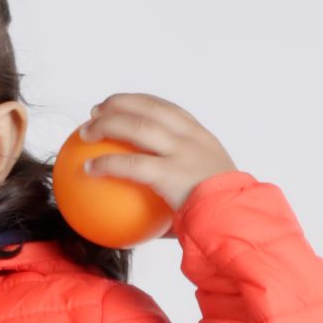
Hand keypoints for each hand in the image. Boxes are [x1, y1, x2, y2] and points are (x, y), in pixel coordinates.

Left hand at [75, 93, 236, 213]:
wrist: (237, 220)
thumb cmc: (222, 216)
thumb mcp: (208, 192)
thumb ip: (184, 189)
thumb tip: (154, 208)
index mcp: (201, 137)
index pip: (168, 108)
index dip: (140, 102)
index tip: (121, 104)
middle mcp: (191, 138)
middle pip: (149, 108)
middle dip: (118, 103)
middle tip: (95, 111)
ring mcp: (181, 152)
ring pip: (137, 126)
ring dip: (106, 124)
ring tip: (85, 133)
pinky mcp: (170, 172)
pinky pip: (130, 163)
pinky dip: (106, 163)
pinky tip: (88, 169)